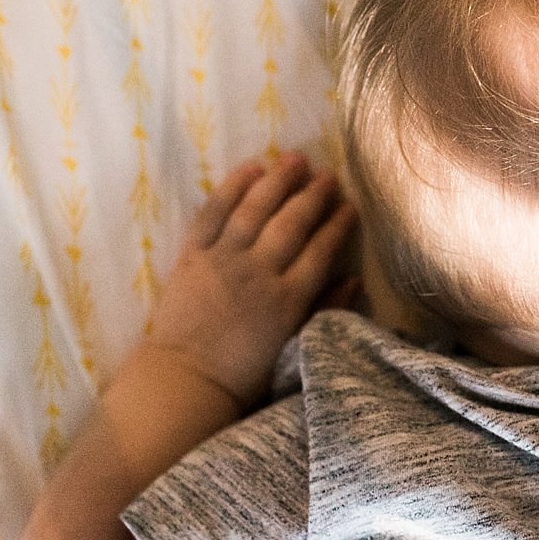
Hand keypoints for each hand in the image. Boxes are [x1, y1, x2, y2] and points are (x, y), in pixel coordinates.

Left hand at [148, 153, 357, 407]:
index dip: (338, 225)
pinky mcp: (192, 255)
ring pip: (255, 210)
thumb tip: (353, 280)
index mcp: (289, 299)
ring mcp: (224, 260)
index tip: (351, 205)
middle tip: (329, 175)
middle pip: (292, 224)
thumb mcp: (293, 349)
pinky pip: (213, 213)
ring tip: (296, 159)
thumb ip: (324, 311)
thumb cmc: (243, 374)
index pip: (321, 251)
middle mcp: (260, 272)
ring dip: (278, 181)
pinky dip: (232, 188)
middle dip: (313, 196)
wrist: (185, 381)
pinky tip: (250, 168)